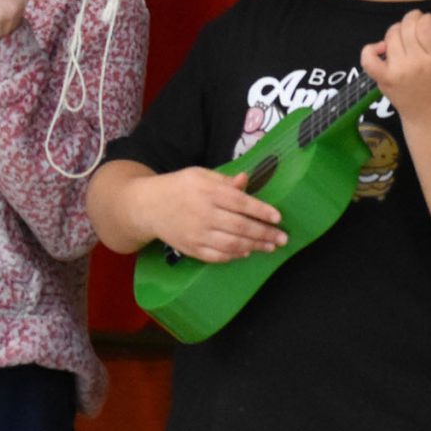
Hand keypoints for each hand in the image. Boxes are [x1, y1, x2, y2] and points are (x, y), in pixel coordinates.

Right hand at [144, 167, 284, 264]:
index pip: (240, 202)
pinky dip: (234, 255)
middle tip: (283, 238)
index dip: (261, 211)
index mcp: (207, 191)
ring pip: (232, 244)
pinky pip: (218, 255)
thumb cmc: (178, 187)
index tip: (278, 217)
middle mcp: (203, 213)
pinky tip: (246, 252)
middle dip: (265, 233)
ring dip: (255, 246)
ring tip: (270, 246)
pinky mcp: (191, 248)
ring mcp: (197, 234)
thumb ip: (224, 180)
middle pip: (240, 226)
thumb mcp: (200, 175)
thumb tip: (246, 180)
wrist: (147, 206)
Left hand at [361, 9, 430, 128]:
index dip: (427, 18)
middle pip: (407, 27)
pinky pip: (368, 58)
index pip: (425, 24)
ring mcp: (398, 71)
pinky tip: (382, 48)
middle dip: (413, 20)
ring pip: (391, 36)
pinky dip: (371, 49)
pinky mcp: (384, 79)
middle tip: (418, 27)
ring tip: (405, 39)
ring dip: (397, 31)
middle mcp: (418, 63)